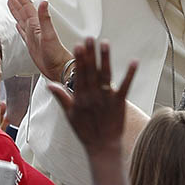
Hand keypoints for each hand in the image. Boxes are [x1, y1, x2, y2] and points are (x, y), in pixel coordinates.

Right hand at [6, 0, 72, 81]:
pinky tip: (16, 24)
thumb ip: (45, 19)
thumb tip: (43, 2)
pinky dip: (18, 26)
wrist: (59, 68)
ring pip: (20, 18)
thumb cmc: (55, 54)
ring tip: (9, 1)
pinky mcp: (31, 44)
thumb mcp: (49, 35)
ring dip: (15, 9)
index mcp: (36, 23)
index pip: (25, 5)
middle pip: (21, 8)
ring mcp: (32, 35)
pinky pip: (22, 32)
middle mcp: (34, 27)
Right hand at [48, 38, 136, 156]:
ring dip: (105, 59)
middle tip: (89, 38)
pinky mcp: (120, 103)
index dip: (79, 59)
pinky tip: (134, 62)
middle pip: (91, 71)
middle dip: (90, 54)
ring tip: (105, 43)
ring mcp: (107, 98)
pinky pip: (125, 86)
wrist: (102, 147)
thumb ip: (61, 98)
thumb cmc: (86, 132)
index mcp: (81, 97)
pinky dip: (130, 75)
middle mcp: (93, 95)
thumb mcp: (69, 115)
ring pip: (106, 75)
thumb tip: (49, 84)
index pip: (79, 74)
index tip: (78, 45)